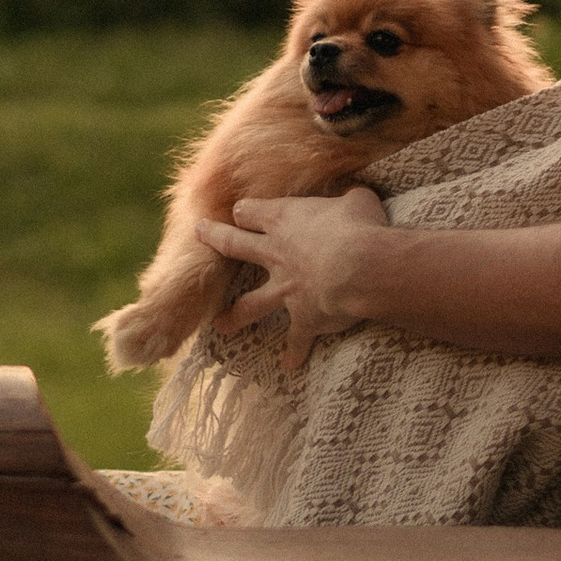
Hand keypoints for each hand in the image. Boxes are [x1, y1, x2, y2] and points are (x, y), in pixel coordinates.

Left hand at [196, 184, 390, 348]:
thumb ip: (348, 199)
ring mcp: (284, 290)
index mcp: (284, 219)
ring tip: (220, 325)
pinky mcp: (302, 319)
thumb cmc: (358, 226)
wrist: (362, 268)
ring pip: (250, 304)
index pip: (252, 211)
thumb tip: (353, 196)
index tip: (239, 212)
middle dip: (215, 239)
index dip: (245, 211)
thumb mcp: (357, 201)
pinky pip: (295, 339)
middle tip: (198, 234)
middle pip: (235, 246)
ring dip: (234, 316)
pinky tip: (289, 364)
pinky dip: (293, 352)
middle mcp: (276, 254)